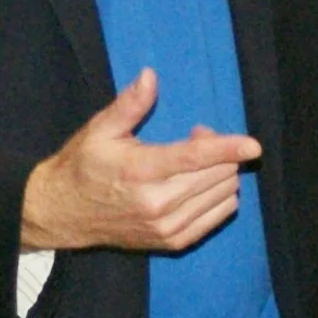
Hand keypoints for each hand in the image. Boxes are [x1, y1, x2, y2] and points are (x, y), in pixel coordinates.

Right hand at [20, 69, 262, 251]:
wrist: (64, 214)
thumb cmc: (83, 166)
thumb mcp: (100, 130)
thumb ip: (129, 104)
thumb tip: (150, 75)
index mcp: (140, 172)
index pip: (195, 158)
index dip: (227, 148)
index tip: (253, 144)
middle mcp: (158, 204)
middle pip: (217, 174)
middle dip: (219, 149)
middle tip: (196, 134)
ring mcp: (168, 227)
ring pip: (223, 194)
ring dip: (221, 171)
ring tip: (194, 161)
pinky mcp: (174, 242)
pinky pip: (219, 215)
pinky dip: (220, 195)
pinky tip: (200, 182)